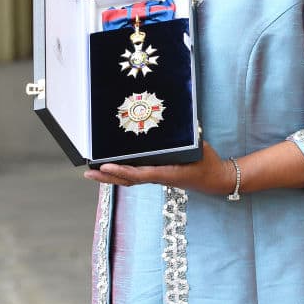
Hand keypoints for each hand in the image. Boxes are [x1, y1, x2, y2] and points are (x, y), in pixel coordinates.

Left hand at [83, 141, 235, 196]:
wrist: (215, 179)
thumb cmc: (207, 164)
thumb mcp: (200, 148)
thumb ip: (192, 135)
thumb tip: (188, 122)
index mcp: (166, 173)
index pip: (139, 174)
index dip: (121, 171)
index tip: (105, 167)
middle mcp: (158, 177)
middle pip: (127, 180)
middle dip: (107, 178)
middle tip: (88, 173)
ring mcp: (156, 178)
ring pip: (128, 180)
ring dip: (110, 177)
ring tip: (93, 172)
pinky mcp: (157, 176)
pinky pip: (135, 176)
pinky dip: (120, 173)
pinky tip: (111, 168)